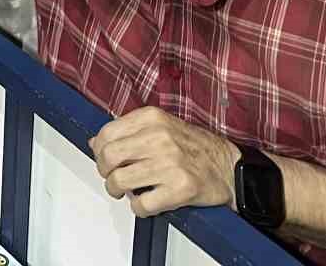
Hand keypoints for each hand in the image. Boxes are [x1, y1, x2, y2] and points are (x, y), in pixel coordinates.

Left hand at [90, 107, 241, 217]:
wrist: (229, 167)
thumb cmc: (195, 147)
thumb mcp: (161, 126)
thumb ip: (129, 131)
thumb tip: (95, 142)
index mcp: (152, 118)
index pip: (106, 133)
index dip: (99, 150)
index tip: (105, 159)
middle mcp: (159, 137)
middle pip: (108, 157)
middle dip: (104, 172)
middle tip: (112, 177)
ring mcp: (170, 163)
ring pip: (120, 181)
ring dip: (117, 191)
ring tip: (126, 191)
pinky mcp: (180, 189)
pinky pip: (141, 204)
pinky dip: (138, 208)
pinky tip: (146, 202)